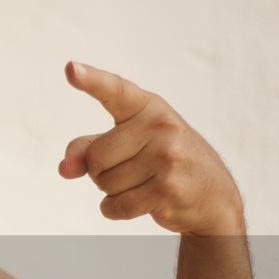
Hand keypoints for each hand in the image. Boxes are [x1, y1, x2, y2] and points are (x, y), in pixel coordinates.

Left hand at [59, 61, 242, 235]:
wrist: (213, 197)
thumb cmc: (163, 165)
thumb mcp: (128, 146)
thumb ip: (88, 149)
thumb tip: (64, 167)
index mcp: (149, 108)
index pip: (115, 91)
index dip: (91, 80)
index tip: (70, 68)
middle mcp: (161, 126)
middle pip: (95, 158)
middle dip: (101, 173)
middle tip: (134, 171)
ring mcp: (168, 156)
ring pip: (103, 183)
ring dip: (113, 192)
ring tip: (145, 184)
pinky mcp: (168, 188)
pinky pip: (115, 206)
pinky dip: (116, 210)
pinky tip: (144, 203)